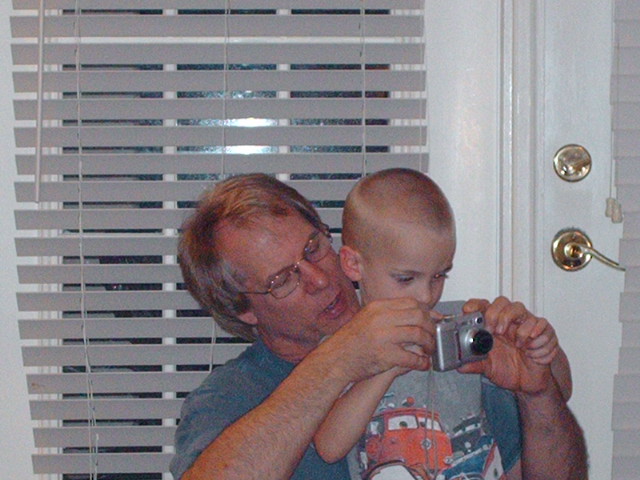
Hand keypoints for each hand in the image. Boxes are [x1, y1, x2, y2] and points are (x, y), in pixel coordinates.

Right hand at [319, 297, 436, 382]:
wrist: (335, 359)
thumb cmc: (351, 342)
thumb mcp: (367, 318)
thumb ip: (389, 315)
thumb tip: (415, 313)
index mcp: (377, 307)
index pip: (411, 303)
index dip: (427, 312)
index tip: (434, 319)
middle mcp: (381, 319)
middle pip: (419, 316)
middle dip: (431, 327)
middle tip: (432, 336)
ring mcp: (383, 336)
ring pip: (418, 335)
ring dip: (429, 344)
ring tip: (429, 350)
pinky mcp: (385, 355)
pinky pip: (412, 357)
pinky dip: (421, 362)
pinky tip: (422, 364)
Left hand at [458, 297, 552, 393]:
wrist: (528, 383)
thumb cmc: (508, 369)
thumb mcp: (488, 368)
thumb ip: (475, 365)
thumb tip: (460, 366)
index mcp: (492, 326)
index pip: (483, 306)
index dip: (475, 305)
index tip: (468, 311)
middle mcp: (508, 322)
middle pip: (502, 302)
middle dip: (497, 314)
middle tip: (496, 331)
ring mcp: (525, 325)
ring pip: (521, 309)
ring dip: (519, 328)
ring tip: (519, 345)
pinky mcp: (543, 332)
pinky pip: (543, 325)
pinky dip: (539, 340)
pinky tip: (533, 352)